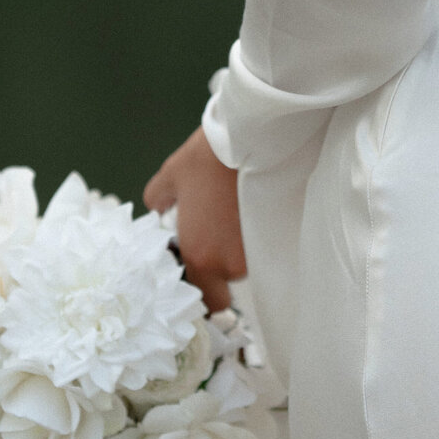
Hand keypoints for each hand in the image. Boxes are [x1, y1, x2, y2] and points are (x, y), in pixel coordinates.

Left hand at [143, 126, 246, 313]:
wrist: (252, 135)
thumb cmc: (207, 158)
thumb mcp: (171, 176)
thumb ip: (158, 200)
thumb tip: (159, 209)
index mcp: (201, 257)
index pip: (210, 302)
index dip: (206, 291)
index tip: (200, 272)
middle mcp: (232, 262)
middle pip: (229, 279)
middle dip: (222, 264)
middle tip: (214, 233)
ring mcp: (259, 248)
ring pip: (247, 260)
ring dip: (239, 245)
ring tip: (232, 211)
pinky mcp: (280, 232)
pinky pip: (264, 243)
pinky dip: (257, 232)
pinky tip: (250, 206)